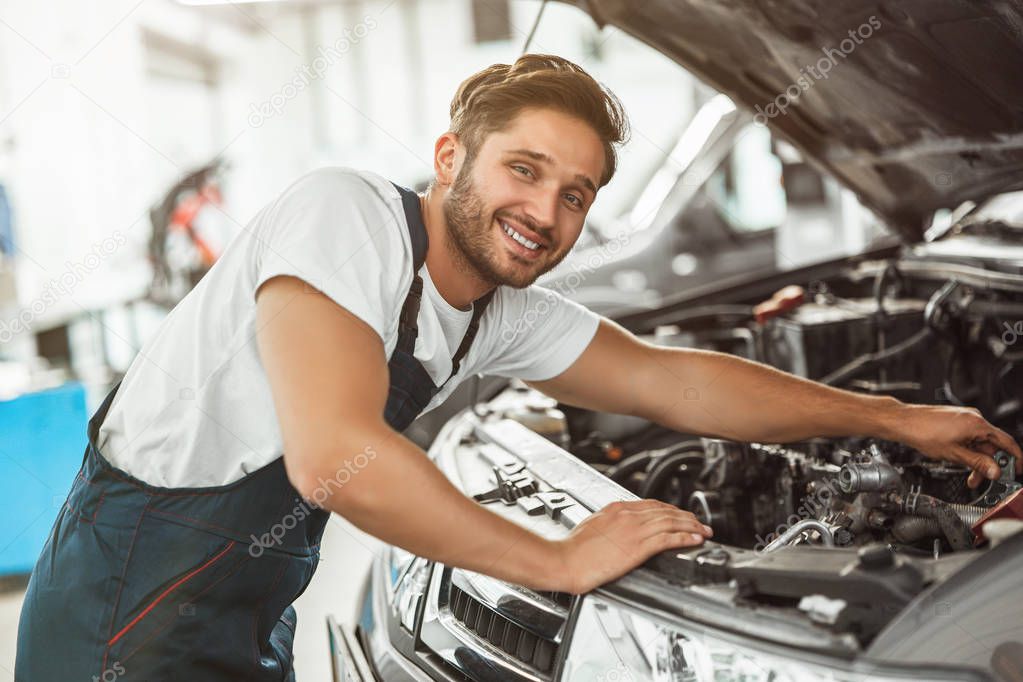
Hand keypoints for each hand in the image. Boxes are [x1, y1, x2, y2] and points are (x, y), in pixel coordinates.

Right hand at [552, 499, 712, 594]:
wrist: (566, 560)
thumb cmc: (574, 549)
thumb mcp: (593, 526)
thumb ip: (610, 523)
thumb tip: (618, 528)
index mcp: (617, 509)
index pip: (651, 505)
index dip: (670, 510)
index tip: (679, 516)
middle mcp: (628, 515)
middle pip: (665, 511)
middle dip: (686, 516)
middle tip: (700, 523)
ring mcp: (634, 530)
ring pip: (671, 522)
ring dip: (691, 526)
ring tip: (703, 531)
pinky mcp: (638, 547)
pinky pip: (668, 538)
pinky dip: (685, 538)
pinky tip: (694, 540)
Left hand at [890, 403, 1022, 487]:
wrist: (902, 422)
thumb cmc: (922, 432)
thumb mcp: (954, 454)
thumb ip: (978, 463)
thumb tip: (995, 471)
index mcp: (977, 424)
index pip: (1006, 442)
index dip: (1015, 458)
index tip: (1017, 471)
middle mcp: (973, 418)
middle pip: (992, 445)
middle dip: (988, 465)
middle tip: (982, 480)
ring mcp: (964, 419)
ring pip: (979, 444)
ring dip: (977, 460)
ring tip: (968, 476)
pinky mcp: (955, 421)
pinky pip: (969, 438)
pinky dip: (968, 451)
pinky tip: (960, 460)